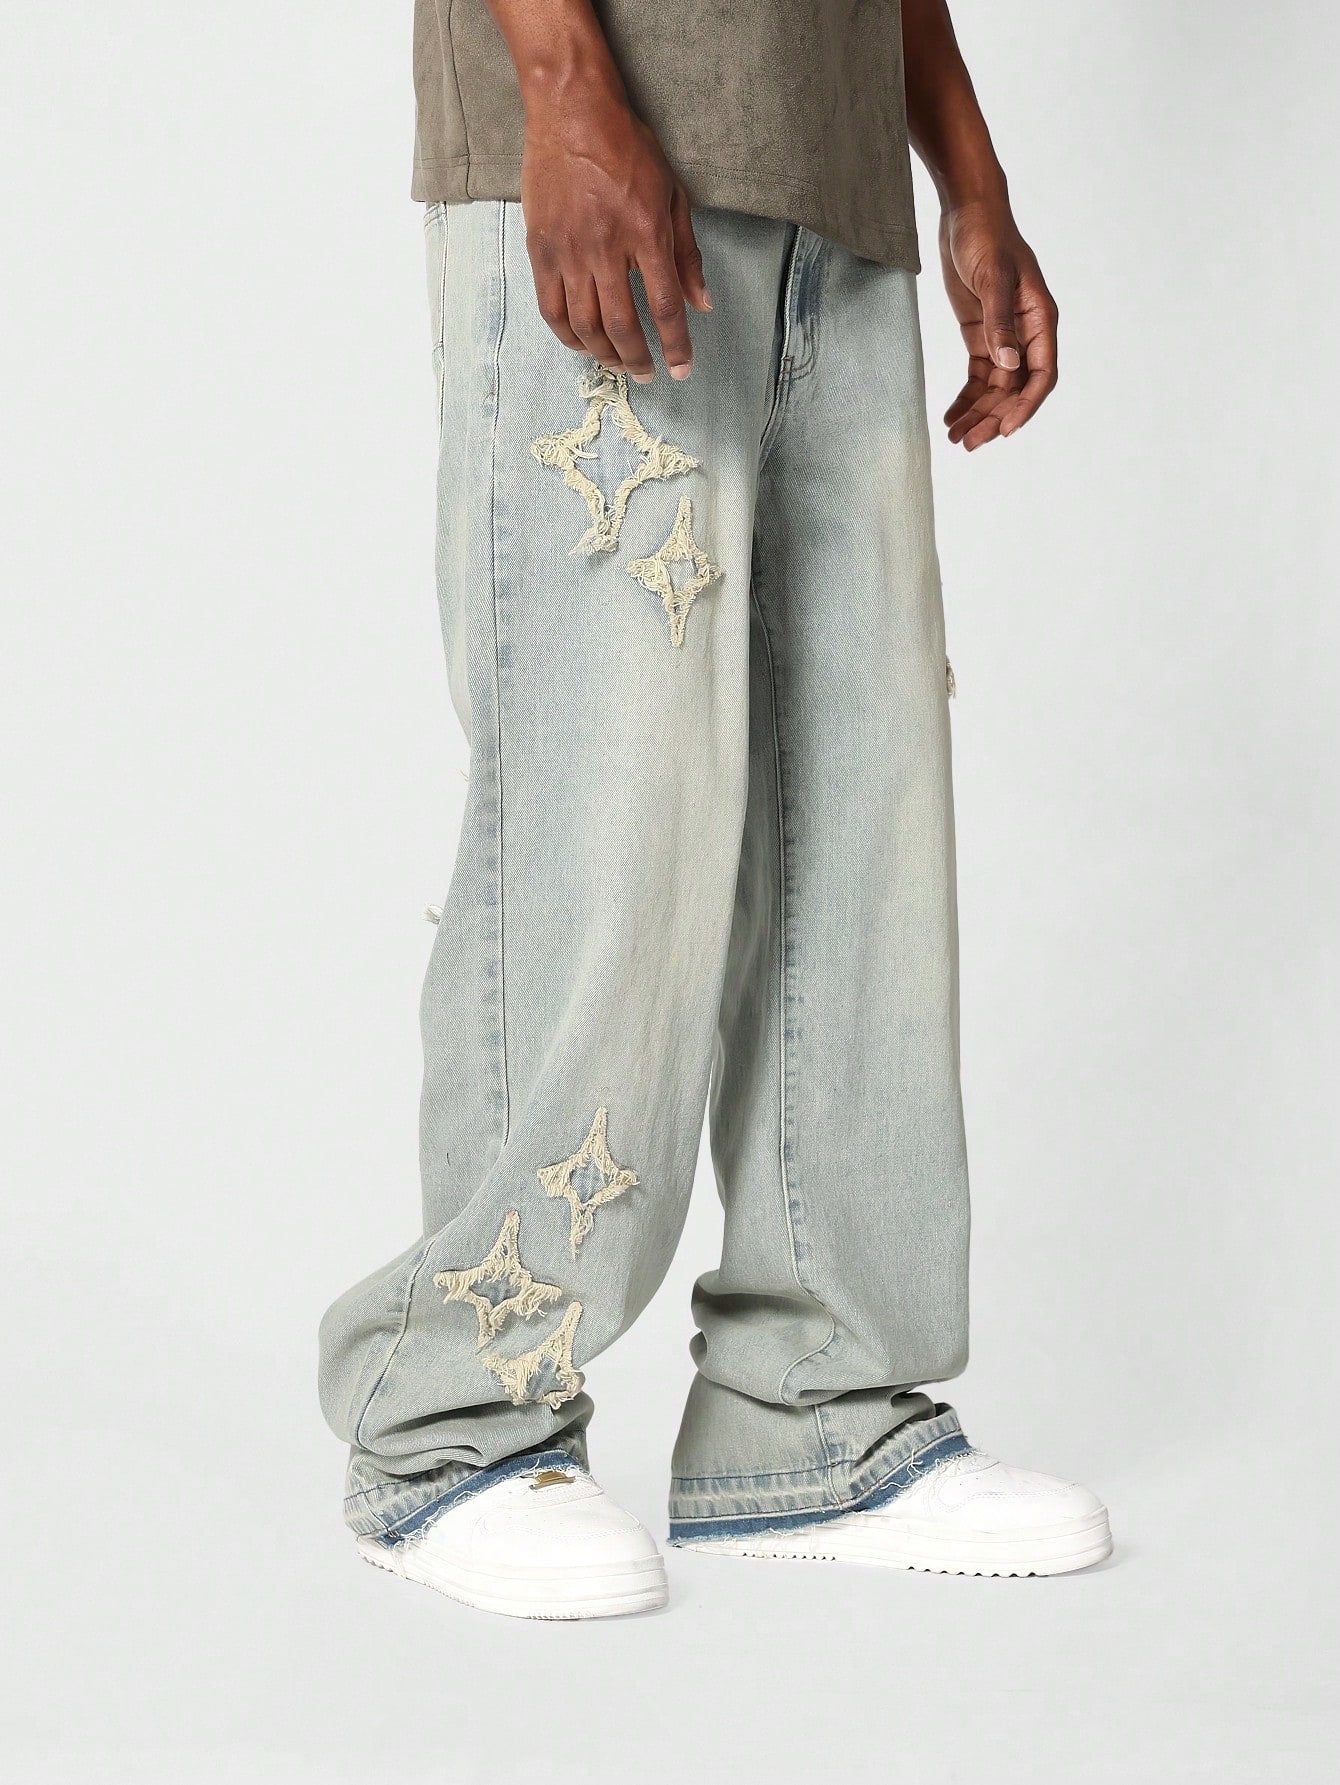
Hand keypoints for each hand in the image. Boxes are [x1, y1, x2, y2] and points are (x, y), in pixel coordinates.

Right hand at [520, 85, 710, 381]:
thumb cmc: (627, 148)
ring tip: (617, 363)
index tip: (681, 370)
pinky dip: (568, 335)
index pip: (665, 306)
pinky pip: (551, 307)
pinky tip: (582, 344)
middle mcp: (607, 248)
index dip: (675, 346)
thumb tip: (702, 303)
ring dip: (604, 353)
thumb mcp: (672, 193)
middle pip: (622, 324)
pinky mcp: (540, 248)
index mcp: (646, 233)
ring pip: (585, 323)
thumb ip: (687, 253)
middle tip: (646, 375)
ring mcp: (569, 250)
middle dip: (637, 359)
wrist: (572, 112)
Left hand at [939, 198, 1057, 448]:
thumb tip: (1008, 366)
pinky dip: (966, 397)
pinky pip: (978, 376)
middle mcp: (1026, 334)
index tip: (1003, 431)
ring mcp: (1004, 336)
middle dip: (993, 418)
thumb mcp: (992, 278)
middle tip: (967, 445)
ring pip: (995, 388)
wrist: (967, 213)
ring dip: (977, 414)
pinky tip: (950, 416)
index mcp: (1040, 320)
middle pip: (1014, 390)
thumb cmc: (986, 238)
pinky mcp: (982, 334)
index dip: (1024, 407)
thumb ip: (999, 323)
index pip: (1041, 376)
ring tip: (954, 439)